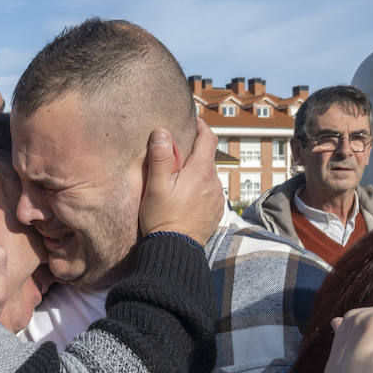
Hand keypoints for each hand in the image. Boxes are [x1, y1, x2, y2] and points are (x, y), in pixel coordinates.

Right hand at [139, 118, 224, 246]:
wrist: (174, 251)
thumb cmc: (162, 219)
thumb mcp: (156, 186)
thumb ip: (160, 157)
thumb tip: (162, 131)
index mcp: (200, 171)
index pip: (208, 139)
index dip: (202, 127)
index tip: (194, 122)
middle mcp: (214, 182)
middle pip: (207, 159)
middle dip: (194, 154)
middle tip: (175, 159)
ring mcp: (217, 198)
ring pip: (208, 177)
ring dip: (196, 175)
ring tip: (178, 184)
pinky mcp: (216, 212)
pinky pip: (210, 194)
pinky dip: (199, 191)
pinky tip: (185, 201)